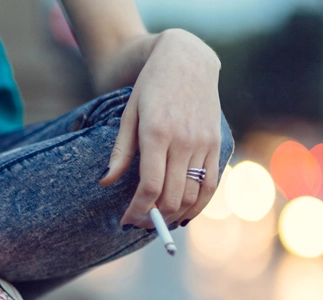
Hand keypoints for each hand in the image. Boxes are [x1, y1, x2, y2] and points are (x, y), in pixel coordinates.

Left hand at [98, 30, 221, 228]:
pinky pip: (211, 183)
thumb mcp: (128, 115)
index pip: (150, 185)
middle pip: (172, 195)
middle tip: (140, 224)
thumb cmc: (150, 87)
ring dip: (176, 215)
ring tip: (159, 221)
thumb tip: (105, 182)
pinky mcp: (217, 143)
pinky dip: (198, 204)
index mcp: (157, 133)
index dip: (138, 209)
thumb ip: (120, 152)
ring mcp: (204, 143)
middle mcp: (184, 141)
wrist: (187, 60)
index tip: (126, 221)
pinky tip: (184, 213)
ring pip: (193, 194)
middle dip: (155, 217)